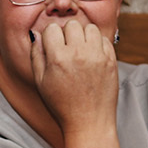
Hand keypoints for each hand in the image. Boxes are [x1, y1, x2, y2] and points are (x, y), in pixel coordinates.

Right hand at [28, 19, 118, 134]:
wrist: (88, 123)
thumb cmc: (62, 105)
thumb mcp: (40, 82)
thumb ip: (36, 55)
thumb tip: (36, 34)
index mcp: (58, 58)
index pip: (52, 28)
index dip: (50, 36)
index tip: (53, 46)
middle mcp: (79, 54)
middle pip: (72, 25)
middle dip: (67, 33)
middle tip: (67, 49)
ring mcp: (98, 57)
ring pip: (90, 28)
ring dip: (84, 36)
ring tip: (80, 50)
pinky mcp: (111, 61)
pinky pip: (104, 40)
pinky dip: (97, 44)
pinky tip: (91, 57)